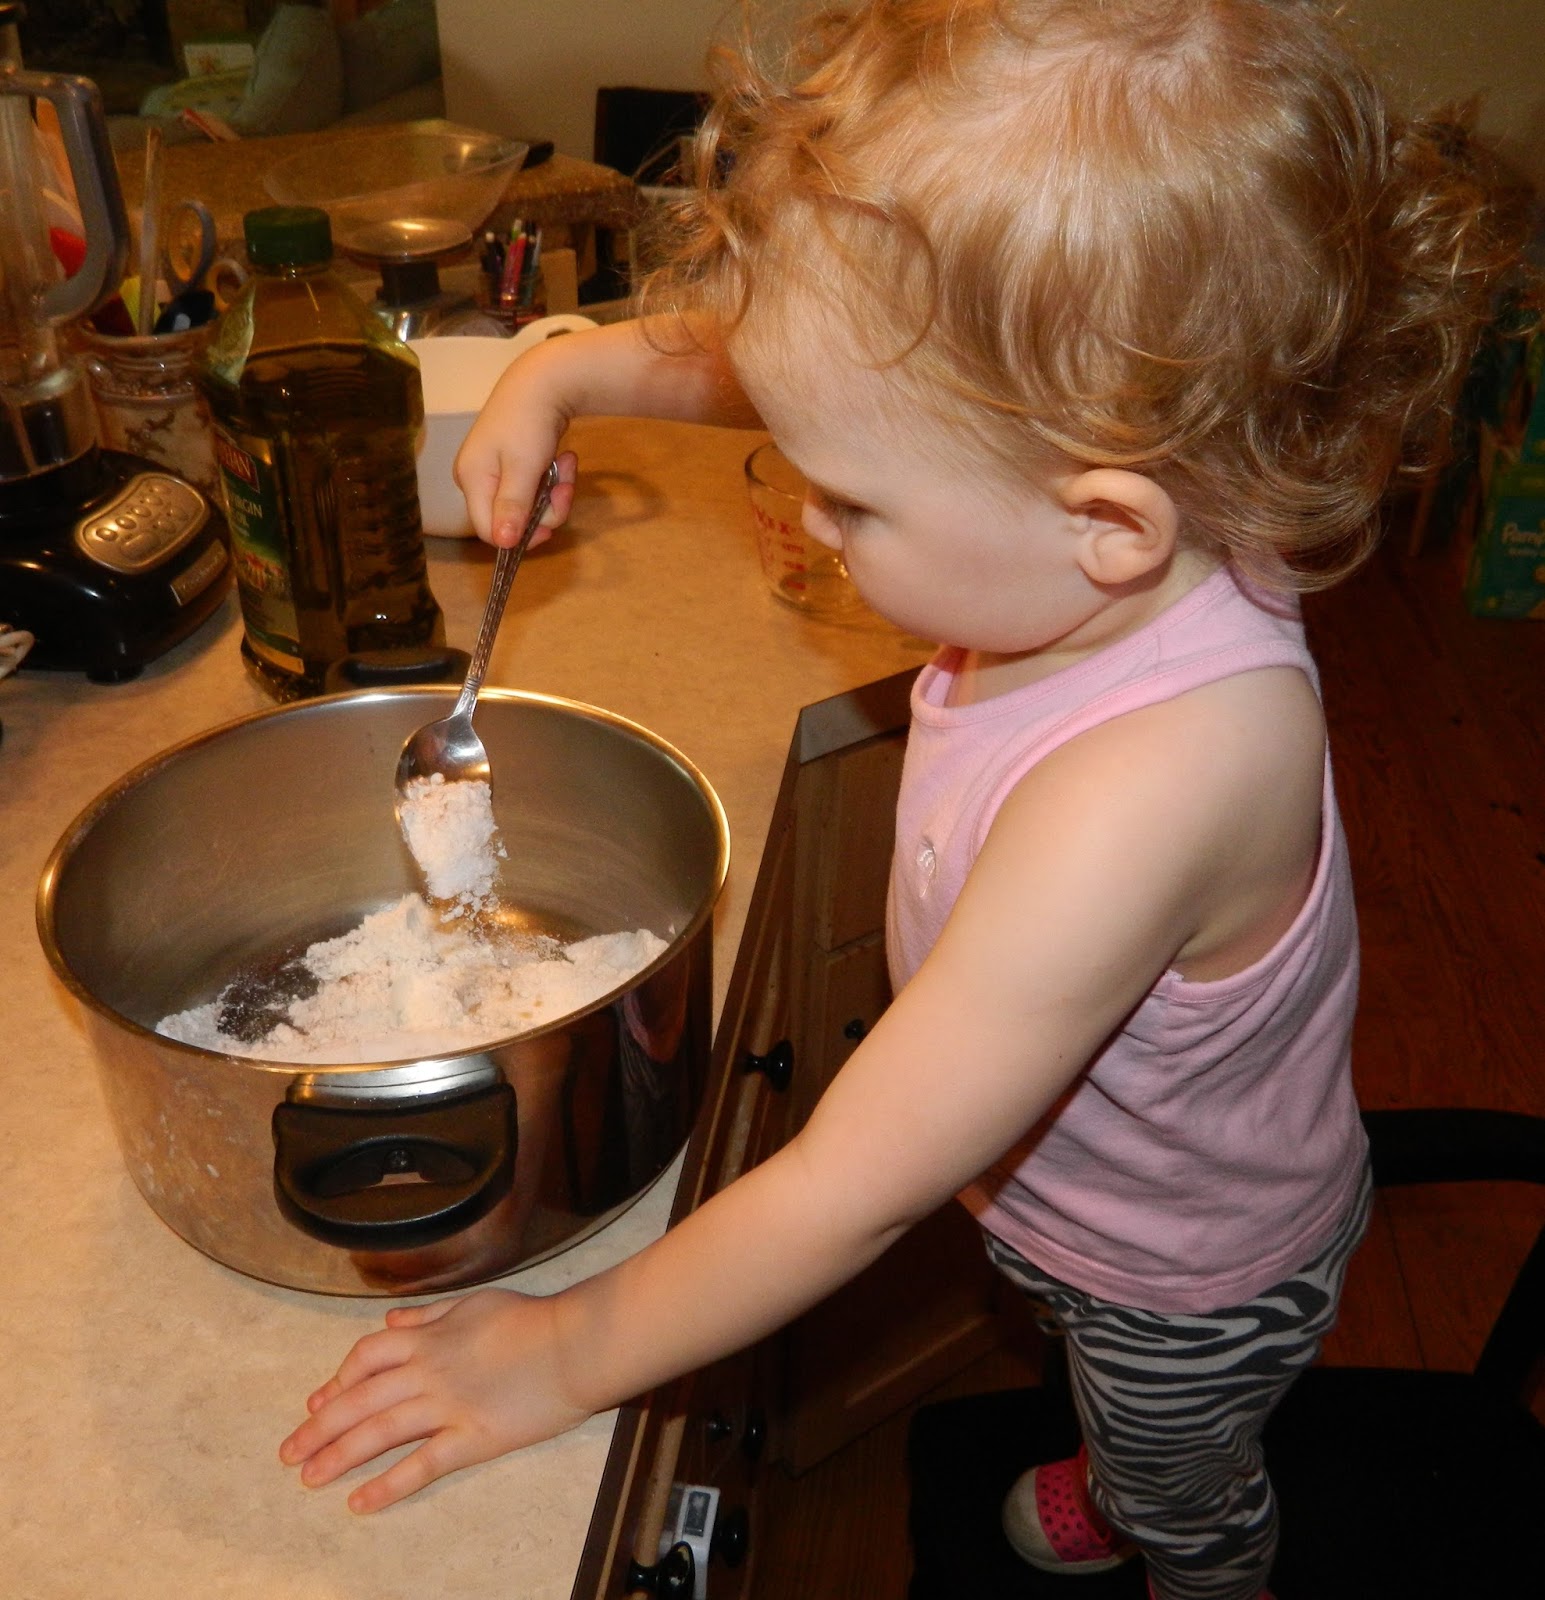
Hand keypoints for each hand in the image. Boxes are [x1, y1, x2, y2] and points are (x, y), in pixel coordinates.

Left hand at [278, 1288, 591, 1512]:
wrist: (573, 1344)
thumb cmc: (530, 1319)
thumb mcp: (475, 1302)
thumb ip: (430, 1312)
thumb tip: (391, 1319)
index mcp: (429, 1337)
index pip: (367, 1358)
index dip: (337, 1380)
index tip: (317, 1400)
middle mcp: (428, 1372)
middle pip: (360, 1399)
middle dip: (319, 1426)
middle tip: (290, 1452)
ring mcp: (447, 1406)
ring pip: (380, 1432)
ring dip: (339, 1455)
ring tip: (309, 1477)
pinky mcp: (471, 1438)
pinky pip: (421, 1464)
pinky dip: (387, 1485)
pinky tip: (360, 1502)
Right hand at [453, 337, 579, 547]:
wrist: (546, 380)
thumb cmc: (529, 422)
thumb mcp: (523, 468)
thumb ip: (512, 506)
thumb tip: (502, 543)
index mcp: (471, 479)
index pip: (488, 531)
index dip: (519, 537)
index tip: (549, 529)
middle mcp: (478, 479)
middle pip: (511, 520)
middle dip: (545, 509)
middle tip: (566, 487)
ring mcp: (496, 472)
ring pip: (529, 505)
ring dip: (555, 492)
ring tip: (568, 465)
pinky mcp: (514, 465)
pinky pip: (535, 488)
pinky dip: (553, 479)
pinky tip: (564, 460)